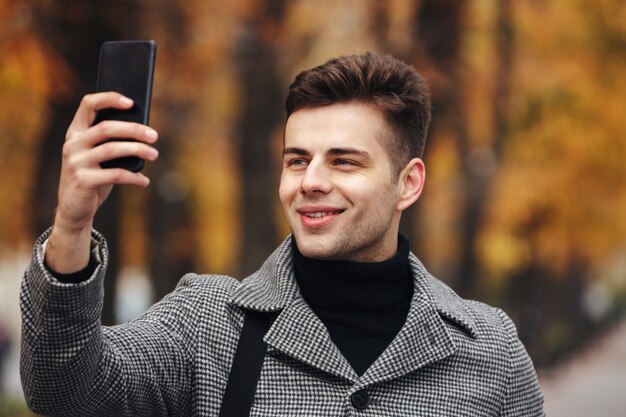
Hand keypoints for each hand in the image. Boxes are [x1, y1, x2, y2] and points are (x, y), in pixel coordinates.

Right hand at [46, 92, 158, 272]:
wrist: (74, 209)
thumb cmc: (93, 177)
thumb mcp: (99, 157)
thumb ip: (112, 142)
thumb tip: (145, 131)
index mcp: (75, 132)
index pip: (88, 105)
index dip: (109, 99)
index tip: (131, 102)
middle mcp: (72, 144)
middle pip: (106, 128)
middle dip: (134, 130)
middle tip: (154, 135)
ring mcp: (75, 162)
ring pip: (112, 149)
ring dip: (138, 150)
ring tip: (154, 154)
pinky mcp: (83, 181)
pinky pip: (115, 174)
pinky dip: (134, 177)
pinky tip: (144, 180)